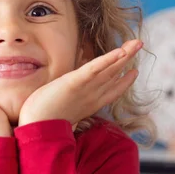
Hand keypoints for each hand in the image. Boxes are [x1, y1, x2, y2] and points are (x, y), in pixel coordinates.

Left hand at [18, 40, 142, 127]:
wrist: (35, 130)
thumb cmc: (42, 123)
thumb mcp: (59, 113)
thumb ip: (66, 108)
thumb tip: (64, 105)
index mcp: (89, 105)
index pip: (111, 91)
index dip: (124, 81)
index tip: (134, 72)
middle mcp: (92, 97)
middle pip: (115, 75)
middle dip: (128, 60)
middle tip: (139, 46)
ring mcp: (85, 90)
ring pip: (110, 69)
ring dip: (124, 54)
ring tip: (137, 43)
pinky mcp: (75, 83)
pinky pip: (95, 69)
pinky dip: (108, 59)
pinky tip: (121, 51)